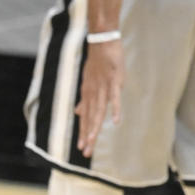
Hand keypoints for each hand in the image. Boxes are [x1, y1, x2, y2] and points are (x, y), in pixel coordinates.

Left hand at [76, 39, 122, 156]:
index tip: (81, 148)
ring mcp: (103, 88)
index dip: (83, 133)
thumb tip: (78, 112)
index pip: (84, 118)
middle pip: (90, 118)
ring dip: (95, 126)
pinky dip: (115, 108)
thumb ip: (85, 99)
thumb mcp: (87, 82)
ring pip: (98, 111)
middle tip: (85, 152)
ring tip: (92, 141)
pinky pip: (114, 97)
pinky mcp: (114, 81)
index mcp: (87, 95)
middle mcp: (93, 94)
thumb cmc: (96, 63)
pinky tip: (116, 121)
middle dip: (87, 135)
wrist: (101, 42)